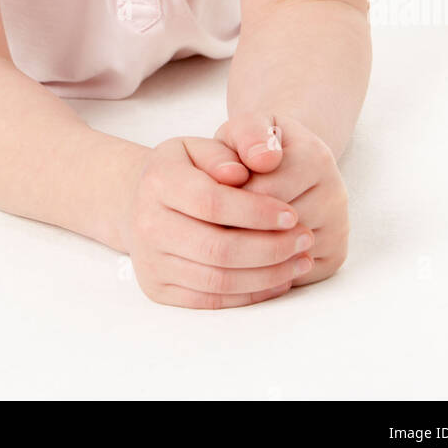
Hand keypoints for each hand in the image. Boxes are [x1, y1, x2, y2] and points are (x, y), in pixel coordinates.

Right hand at [121, 134, 315, 308]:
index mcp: (158, 180)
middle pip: (217, 248)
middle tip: (305, 239)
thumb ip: (225, 152)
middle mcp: (147, 224)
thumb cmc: (184, 170)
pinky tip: (278, 279)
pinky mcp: (158, 289)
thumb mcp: (200, 146)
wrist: (142, 202)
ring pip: (217, 280)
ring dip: (267, 275)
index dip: (256, 211)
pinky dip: (250, 294)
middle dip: (270, 248)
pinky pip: (211, 301)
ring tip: (300, 261)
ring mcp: (150, 261)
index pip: (212, 202)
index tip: (291, 214)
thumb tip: (243, 173)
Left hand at [209, 112, 349, 288]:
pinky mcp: (334, 257)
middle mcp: (336, 194)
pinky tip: (247, 250)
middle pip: (273, 227)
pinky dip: (265, 269)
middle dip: (234, 227)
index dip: (226, 200)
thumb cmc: (256, 146)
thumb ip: (249, 133)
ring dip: (247, 251)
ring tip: (225, 234)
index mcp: (315, 157)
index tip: (205, 197)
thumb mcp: (246, 127)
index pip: (262, 193)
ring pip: (283, 254)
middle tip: (206, 223)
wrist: (287, 161)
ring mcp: (338, 229)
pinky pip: (293, 275)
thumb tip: (263, 159)